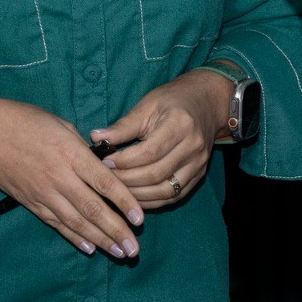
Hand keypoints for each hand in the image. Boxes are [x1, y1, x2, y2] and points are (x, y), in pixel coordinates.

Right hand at [0, 99, 144, 258]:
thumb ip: (83, 147)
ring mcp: (43, 192)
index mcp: (70, 152)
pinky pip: (56, 223)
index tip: (140, 219)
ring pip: (76, 222)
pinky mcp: (31, 202)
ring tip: (119, 253)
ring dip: (100, 240)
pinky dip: (74, 237)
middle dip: (116, 231)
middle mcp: (59, 176)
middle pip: (93, 208)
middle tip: (134, 249)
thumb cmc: (24, 121)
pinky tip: (90, 248)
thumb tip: (103, 163)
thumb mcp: (61, 124)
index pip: (104, 182)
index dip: (124, 202)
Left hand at [90, 70, 228, 209]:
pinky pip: (173, 196)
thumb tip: (96, 138)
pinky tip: (134, 197)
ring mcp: (198, 164)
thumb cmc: (173, 100)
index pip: (149, 151)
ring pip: (165, 191)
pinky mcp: (198, 176)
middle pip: (156, 174)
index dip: (125, 161)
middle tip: (106, 178)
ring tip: (117, 190)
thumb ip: (123, 125)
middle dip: (127, 180)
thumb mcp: (147, 105)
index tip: (105, 161)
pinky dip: (152, 200)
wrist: (206, 103)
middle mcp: (193, 147)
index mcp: (180, 125)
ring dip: (138, 195)